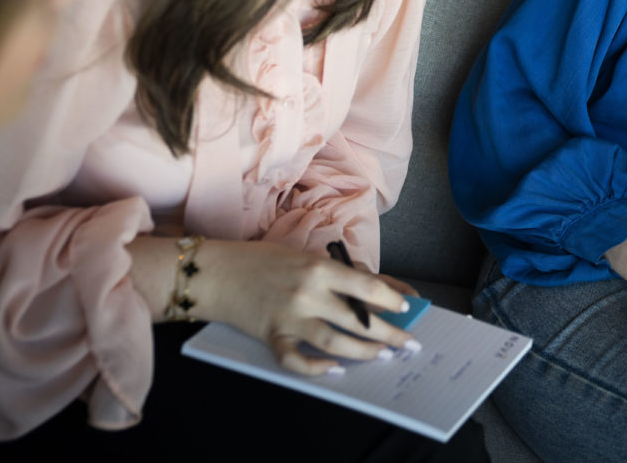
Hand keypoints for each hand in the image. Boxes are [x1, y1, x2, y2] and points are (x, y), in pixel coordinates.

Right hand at [130, 236, 416, 375]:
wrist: (218, 272)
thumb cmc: (266, 260)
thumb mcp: (308, 256)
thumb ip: (342, 273)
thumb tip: (381, 287)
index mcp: (320, 268)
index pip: (366, 286)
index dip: (391, 298)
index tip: (408, 307)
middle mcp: (308, 294)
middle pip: (357, 319)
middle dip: (388, 333)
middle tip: (408, 343)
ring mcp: (289, 317)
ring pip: (335, 343)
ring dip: (363, 352)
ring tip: (382, 356)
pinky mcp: (272, 336)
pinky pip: (296, 360)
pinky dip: (316, 369)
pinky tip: (335, 370)